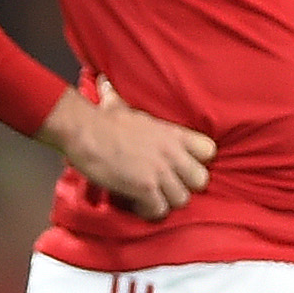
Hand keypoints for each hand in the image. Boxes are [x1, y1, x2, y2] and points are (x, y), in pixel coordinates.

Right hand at [39, 79, 215, 220]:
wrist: (84, 131)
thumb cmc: (100, 119)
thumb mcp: (121, 106)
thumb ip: (121, 99)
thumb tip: (104, 82)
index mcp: (173, 134)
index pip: (209, 150)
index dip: (198, 161)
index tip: (183, 166)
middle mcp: (172, 153)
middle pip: (201, 180)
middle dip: (185, 186)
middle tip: (167, 186)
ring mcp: (161, 171)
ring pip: (182, 199)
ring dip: (166, 201)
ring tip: (150, 197)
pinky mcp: (145, 188)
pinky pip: (159, 210)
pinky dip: (148, 211)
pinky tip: (137, 204)